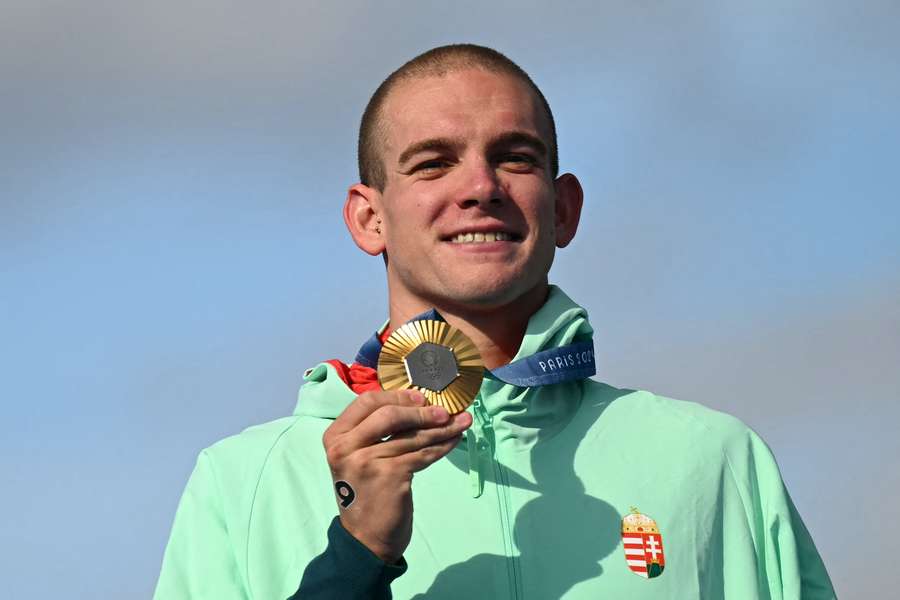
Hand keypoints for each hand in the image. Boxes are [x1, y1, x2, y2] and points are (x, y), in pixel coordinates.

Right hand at [322, 389, 471, 562]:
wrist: (365, 539)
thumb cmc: (365, 493)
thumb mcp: (358, 457)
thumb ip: (374, 432)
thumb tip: (416, 403)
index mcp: (335, 437)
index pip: (367, 402)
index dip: (397, 396)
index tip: (421, 396)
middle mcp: (345, 447)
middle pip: (389, 414)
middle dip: (422, 411)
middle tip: (445, 411)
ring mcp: (366, 462)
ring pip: (412, 436)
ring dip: (442, 428)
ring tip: (462, 421)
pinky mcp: (390, 476)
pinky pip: (423, 454)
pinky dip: (442, 445)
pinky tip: (455, 439)